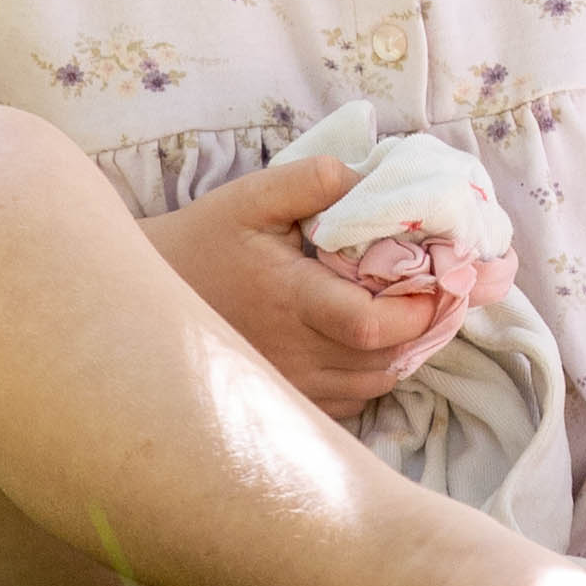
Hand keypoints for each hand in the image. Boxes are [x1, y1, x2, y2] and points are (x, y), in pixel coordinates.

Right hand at [144, 152, 440, 417]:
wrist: (149, 301)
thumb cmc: (205, 241)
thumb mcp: (252, 197)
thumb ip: (316, 181)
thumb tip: (375, 181)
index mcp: (289, 300)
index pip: (372, 325)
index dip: (419, 307)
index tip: (436, 275)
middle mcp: (293, 355)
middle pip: (386, 357)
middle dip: (421, 323)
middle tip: (428, 285)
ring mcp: (290, 387)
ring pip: (376, 383)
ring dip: (400, 348)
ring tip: (397, 307)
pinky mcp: (288, 405)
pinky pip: (353, 401)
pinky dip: (371, 372)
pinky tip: (361, 337)